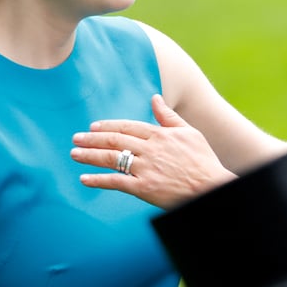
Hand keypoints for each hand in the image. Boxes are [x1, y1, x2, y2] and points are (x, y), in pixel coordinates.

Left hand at [72, 94, 235, 207]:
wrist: (211, 187)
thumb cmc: (203, 161)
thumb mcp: (190, 133)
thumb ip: (168, 116)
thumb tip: (155, 98)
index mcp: (160, 134)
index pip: (127, 126)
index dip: (108, 126)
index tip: (93, 126)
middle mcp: (150, 149)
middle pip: (115, 140)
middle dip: (92, 138)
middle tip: (76, 138)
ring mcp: (146, 168)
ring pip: (111, 159)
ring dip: (90, 155)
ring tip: (75, 154)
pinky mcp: (144, 188)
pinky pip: (116, 182)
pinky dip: (98, 180)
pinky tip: (84, 179)